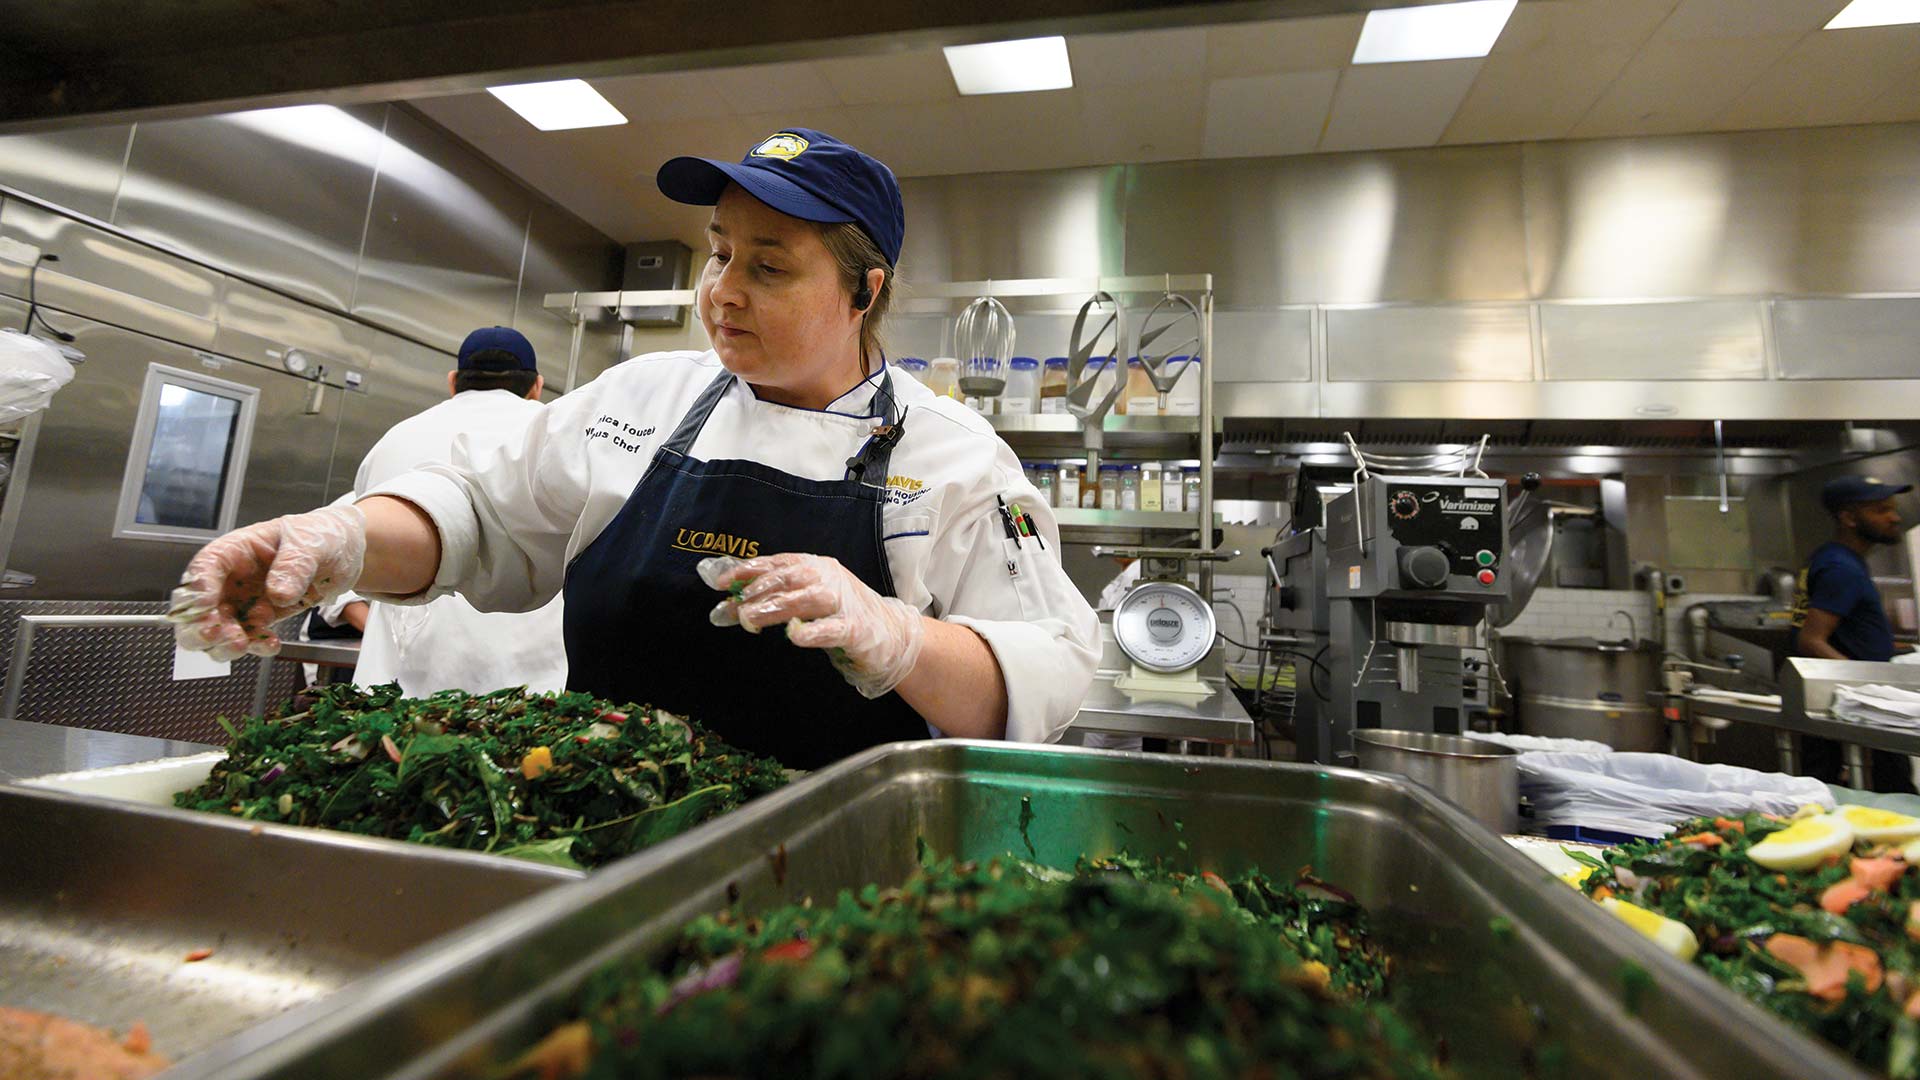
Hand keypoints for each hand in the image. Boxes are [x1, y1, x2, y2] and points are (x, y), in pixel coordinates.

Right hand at [167, 505, 367, 660]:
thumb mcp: (310, 543)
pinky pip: (249, 639)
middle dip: (198, 625)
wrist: (344, 554)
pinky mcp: (260, 620)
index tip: (205, 604)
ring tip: (242, 644)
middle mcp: (231, 579)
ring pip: (217, 630)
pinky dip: (256, 647)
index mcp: (235, 550)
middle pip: (196, 606)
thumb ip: (293, 565)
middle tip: (214, 634)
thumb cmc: (319, 536)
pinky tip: (270, 644)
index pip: (205, 566)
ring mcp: (243, 602)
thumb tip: (278, 592)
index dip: (198, 587)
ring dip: (223, 643)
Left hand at [699, 553, 925, 698]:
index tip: (721, 582)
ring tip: (751, 619)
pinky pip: (832, 629)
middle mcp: (828, 578)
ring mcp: (843, 603)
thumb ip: (775, 596)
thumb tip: (730, 601)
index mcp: (815, 566)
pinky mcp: (856, 630)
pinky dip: (813, 631)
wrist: (891, 633)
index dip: (748, 570)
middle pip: (790, 577)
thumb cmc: (841, 614)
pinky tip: (795, 636)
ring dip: (777, 607)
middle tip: (733, 605)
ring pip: (807, 599)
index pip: (778, 563)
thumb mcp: (808, 597)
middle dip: (758, 589)